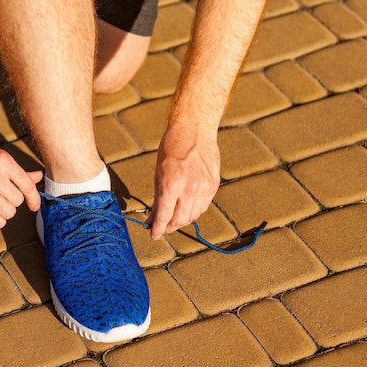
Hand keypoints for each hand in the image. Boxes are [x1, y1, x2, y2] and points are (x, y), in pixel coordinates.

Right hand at [0, 135, 42, 228]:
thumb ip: (17, 170)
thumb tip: (37, 176)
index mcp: (4, 162)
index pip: (28, 186)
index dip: (34, 199)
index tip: (33, 205)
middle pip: (17, 200)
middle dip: (14, 202)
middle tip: (5, 198)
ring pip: (8, 212)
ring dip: (5, 212)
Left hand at [147, 123, 220, 239]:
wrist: (194, 131)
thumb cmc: (172, 149)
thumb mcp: (158, 173)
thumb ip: (157, 198)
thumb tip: (152, 217)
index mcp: (171, 185)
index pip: (164, 216)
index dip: (158, 229)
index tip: (154, 235)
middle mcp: (189, 189)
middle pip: (180, 220)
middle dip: (169, 226)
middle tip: (162, 226)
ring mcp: (204, 188)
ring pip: (193, 216)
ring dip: (182, 220)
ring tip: (173, 217)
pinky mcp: (213, 186)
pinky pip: (203, 206)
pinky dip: (193, 210)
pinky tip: (186, 206)